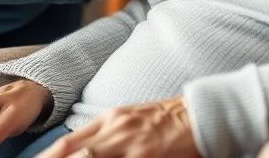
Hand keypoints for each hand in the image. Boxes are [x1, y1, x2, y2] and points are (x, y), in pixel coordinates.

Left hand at [39, 97, 199, 157]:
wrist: (201, 114)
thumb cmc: (167, 119)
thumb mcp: (131, 119)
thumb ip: (107, 134)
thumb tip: (82, 150)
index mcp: (109, 120)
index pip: (67, 144)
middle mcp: (114, 130)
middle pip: (70, 153)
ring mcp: (129, 144)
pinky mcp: (145, 155)